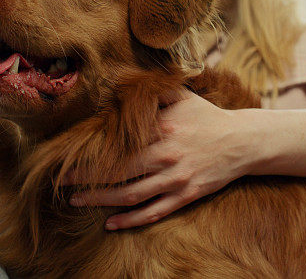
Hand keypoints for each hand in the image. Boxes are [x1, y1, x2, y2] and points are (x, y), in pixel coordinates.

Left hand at [66, 88, 255, 229]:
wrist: (243, 141)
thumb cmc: (208, 117)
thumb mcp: (182, 96)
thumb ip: (154, 91)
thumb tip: (122, 82)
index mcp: (163, 129)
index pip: (120, 143)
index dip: (93, 151)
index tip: (70, 154)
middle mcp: (167, 156)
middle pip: (118, 171)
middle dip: (87, 178)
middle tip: (63, 181)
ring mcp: (176, 179)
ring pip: (131, 195)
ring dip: (101, 200)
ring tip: (77, 201)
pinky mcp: (186, 196)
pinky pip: (154, 211)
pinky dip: (131, 220)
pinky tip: (111, 224)